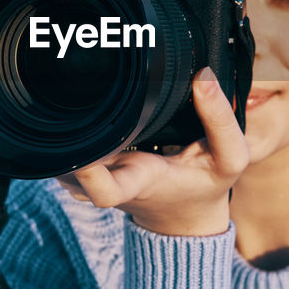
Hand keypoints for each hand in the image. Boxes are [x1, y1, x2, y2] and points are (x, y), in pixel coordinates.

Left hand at [55, 67, 250, 236]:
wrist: (183, 213)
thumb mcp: (230, 158)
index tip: (80, 150)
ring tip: (75, 96)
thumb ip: (220, 120)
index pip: (104, 189)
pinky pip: (62, 150)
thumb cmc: (205, 184)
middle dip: (63, 132)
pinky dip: (66, 131)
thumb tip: (203, 75)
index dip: (86, 172)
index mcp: (139, 181)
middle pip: (66, 163)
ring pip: (58, 154)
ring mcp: (89, 181)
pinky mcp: (81, 174)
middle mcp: (107, 182)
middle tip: (72, 91)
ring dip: (61, 130)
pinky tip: (79, 107)